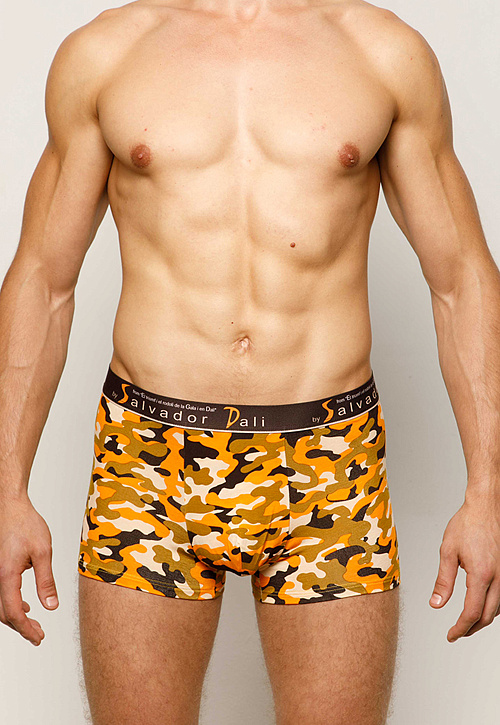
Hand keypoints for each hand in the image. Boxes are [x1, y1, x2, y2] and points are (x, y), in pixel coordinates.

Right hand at [0, 495, 58, 645]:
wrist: (10, 506)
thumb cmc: (26, 523)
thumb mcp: (43, 551)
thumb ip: (46, 581)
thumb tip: (51, 606)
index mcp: (6, 575)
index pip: (13, 612)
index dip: (26, 629)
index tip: (38, 637)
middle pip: (4, 613)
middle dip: (22, 627)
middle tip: (38, 635)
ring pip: (0, 605)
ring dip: (16, 617)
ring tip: (34, 625)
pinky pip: (0, 594)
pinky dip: (11, 604)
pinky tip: (25, 605)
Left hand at [429, 493, 499, 641]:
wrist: (486, 507)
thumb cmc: (467, 524)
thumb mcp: (447, 552)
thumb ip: (443, 581)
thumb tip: (436, 604)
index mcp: (481, 574)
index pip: (472, 612)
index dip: (461, 628)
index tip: (451, 635)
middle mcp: (498, 578)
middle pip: (488, 616)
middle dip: (471, 629)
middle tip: (456, 633)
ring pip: (498, 609)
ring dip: (482, 619)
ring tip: (466, 623)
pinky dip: (491, 607)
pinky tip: (480, 605)